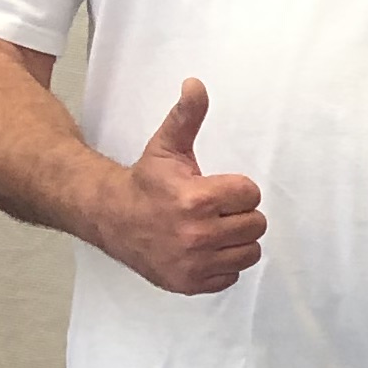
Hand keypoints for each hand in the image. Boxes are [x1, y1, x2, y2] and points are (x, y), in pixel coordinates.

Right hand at [99, 79, 264, 295]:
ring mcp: (193, 263)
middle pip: (255, 225)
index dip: (237, 189)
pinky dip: (222, 264)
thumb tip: (196, 84)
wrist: (111, 219)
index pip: (251, 195)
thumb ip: (187, 116)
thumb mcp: (167, 146)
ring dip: (236, 240)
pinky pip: (232, 276)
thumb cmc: (146, 183)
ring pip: (249, 252)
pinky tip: (204, 250)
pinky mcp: (190, 283)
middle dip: (239, 214)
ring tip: (213, 229)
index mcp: (195, 199)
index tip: (217, 189)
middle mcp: (196, 235)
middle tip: (215, 210)